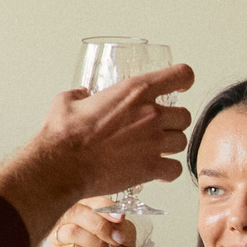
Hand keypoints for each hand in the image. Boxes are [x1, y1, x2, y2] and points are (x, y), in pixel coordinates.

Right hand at [0, 65, 193, 238]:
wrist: (63, 164)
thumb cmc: (63, 134)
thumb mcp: (68, 101)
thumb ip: (80, 94)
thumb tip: (82, 94)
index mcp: (135, 91)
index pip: (179, 75)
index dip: (183, 80)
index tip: (182, 85)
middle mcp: (150, 114)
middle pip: (184, 115)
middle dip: (173, 122)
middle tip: (158, 129)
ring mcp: (153, 141)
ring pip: (181, 141)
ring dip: (170, 146)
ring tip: (154, 150)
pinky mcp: (151, 167)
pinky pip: (175, 169)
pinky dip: (168, 171)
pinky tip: (156, 171)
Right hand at [48, 199, 143, 246]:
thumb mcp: (125, 234)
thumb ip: (121, 224)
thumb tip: (118, 217)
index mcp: (88, 205)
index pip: (93, 200)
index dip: (106, 208)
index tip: (119, 219)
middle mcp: (70, 215)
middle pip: (77, 212)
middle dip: (100, 227)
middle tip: (115, 239)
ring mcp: (60, 232)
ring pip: (72, 231)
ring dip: (95, 244)